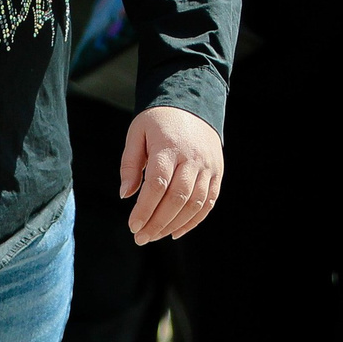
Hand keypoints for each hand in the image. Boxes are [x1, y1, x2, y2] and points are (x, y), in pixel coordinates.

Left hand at [119, 105, 223, 244]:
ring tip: (154, 236)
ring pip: (194, 203)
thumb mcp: (137, 133)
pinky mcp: (217, 173)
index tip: (132, 225)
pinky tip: (175, 232)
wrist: (192, 103)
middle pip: (176, 198)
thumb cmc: (158, 121)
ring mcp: (207, 167)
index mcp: (168, 147)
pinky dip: (193, 221)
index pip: (157, 184)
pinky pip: (208, 203)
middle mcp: (192, 158)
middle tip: (140, 238)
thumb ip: (130, 164)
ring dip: (173, 225)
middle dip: (157, 222)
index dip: (145, 209)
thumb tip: (125, 195)